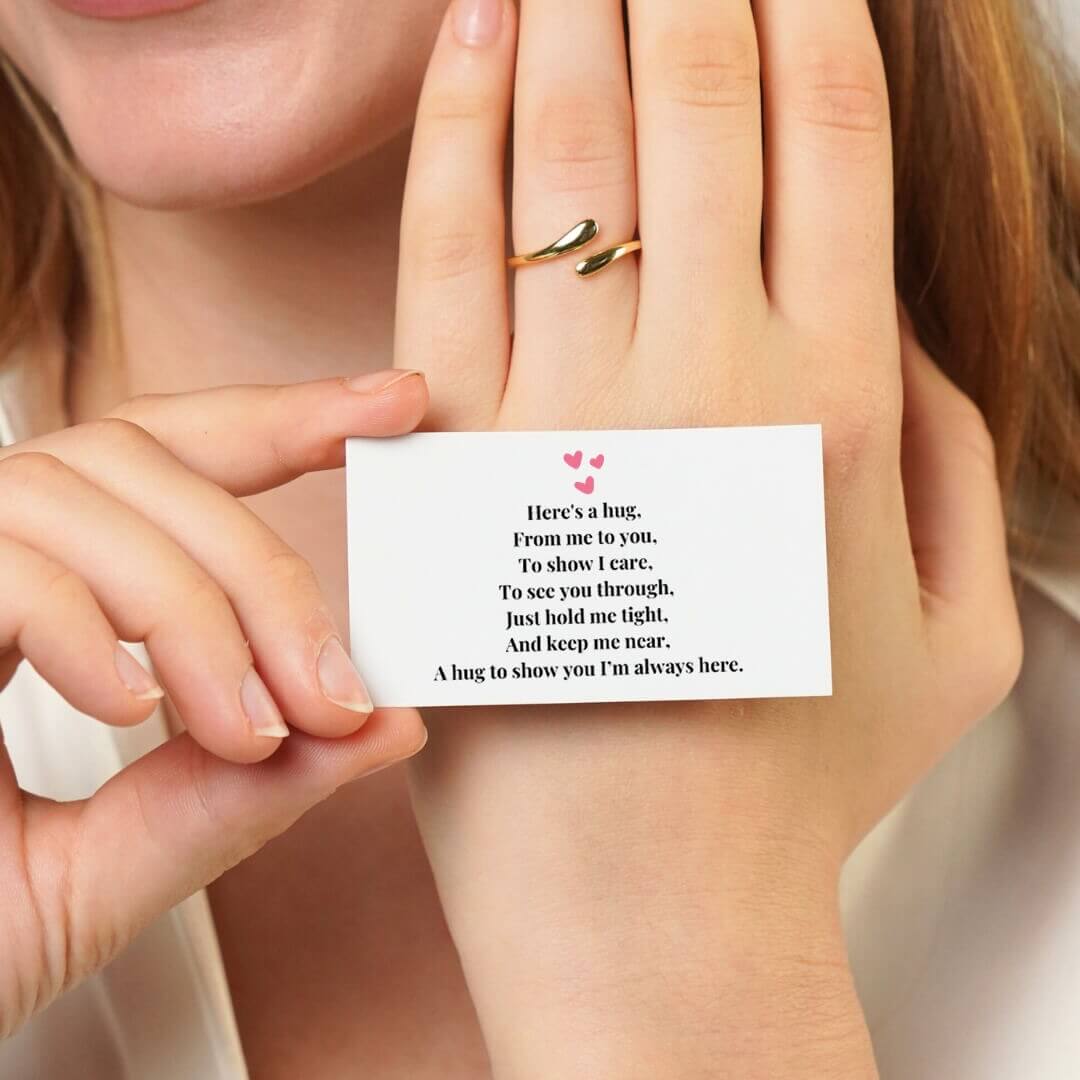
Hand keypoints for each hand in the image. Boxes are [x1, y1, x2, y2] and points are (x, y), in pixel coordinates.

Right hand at [0, 370, 428, 1034]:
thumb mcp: (120, 865)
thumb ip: (244, 791)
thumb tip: (387, 726)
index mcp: (34, 594)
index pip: (163, 461)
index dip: (280, 418)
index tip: (392, 402)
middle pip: (138, 459)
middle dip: (261, 568)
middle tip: (332, 689)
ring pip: (77, 487)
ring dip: (190, 607)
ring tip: (240, 725)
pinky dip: (79, 620)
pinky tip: (123, 705)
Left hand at [394, 0, 1020, 1074]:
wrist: (646, 898)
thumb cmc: (799, 772)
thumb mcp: (951, 627)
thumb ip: (942, 450)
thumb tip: (893, 315)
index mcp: (845, 401)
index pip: (827, 132)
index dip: (803, 9)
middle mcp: (707, 380)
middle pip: (693, 103)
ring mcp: (563, 415)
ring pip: (564, 145)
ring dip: (567, 10)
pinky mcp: (448, 460)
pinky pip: (447, 250)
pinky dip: (456, 125)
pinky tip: (475, 33)